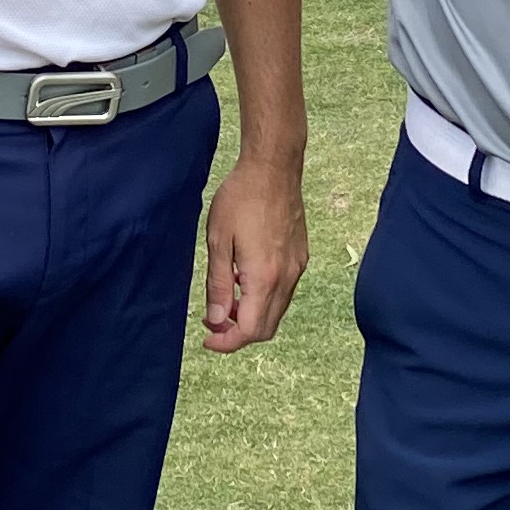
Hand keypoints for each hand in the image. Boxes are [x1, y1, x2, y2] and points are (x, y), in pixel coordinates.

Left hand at [202, 153, 307, 353]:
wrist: (273, 168)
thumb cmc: (241, 198)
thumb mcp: (218, 241)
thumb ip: (218, 284)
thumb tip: (217, 319)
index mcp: (264, 277)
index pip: (250, 330)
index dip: (227, 342)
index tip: (208, 337)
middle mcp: (287, 278)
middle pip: (266, 328)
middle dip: (238, 333)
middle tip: (213, 320)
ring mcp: (297, 268)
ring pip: (277, 311)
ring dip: (251, 315)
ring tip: (226, 298)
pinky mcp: (301, 257)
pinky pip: (284, 292)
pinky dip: (264, 299)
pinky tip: (244, 279)